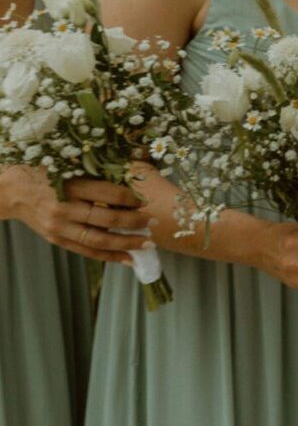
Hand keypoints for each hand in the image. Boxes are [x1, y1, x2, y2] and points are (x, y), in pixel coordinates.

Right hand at [0, 168, 152, 262]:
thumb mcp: (70, 167)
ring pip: (98, 240)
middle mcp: (64, 209)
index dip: (131, 199)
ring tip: (147, 243)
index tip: (146, 200)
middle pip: (107, 220)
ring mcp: (59, 227)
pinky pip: (86, 251)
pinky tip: (127, 258)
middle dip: (134, 222)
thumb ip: (97, 174)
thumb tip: (134, 179)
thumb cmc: (46, 173)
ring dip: (126, 243)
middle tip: (154, 222)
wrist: (13, 191)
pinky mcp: (56, 239)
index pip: (109, 195)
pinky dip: (108, 256)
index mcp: (70, 186)